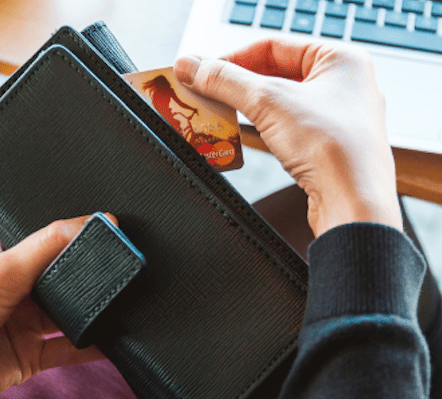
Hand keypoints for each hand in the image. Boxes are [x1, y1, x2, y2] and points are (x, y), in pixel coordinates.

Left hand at [0, 216, 113, 398]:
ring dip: (93, 315)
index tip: (109, 237)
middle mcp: (18, 290)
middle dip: (89, 280)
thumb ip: (49, 244)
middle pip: (65, 282)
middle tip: (121, 273)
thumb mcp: (4, 267)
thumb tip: (93, 222)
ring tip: (121, 306)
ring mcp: (26, 323)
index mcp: (6, 259)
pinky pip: (69, 349)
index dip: (78, 241)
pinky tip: (113, 341)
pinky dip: (92, 348)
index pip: (50, 244)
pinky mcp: (32, 354)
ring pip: (71, 317)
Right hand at [174, 39, 402, 236]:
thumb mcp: (269, 103)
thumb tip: (193, 67)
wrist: (353, 203)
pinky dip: (263, 129)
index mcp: (341, 60)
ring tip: (218, 113)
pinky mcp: (326, 147)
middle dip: (237, 86)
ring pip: (281, 104)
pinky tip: (245, 135)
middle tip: (206, 93)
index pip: (273, 46)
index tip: (204, 71)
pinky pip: (287, 128)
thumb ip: (226, 81)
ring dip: (247, 108)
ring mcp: (336, 119)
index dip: (233, 58)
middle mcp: (342, 86)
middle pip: (275, 75)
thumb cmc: (336, 150)